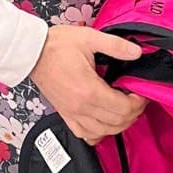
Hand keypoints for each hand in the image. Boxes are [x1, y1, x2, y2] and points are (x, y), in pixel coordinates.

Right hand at [29, 25, 144, 142]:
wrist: (31, 53)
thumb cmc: (57, 46)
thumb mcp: (89, 37)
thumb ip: (115, 45)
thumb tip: (136, 53)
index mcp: (90, 90)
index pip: (124, 108)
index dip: (138, 103)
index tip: (141, 93)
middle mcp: (81, 107)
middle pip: (117, 123)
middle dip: (133, 113)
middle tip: (137, 99)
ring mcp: (72, 113)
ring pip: (104, 132)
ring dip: (120, 124)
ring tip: (125, 109)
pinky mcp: (65, 115)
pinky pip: (86, 135)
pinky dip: (100, 133)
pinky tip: (104, 122)